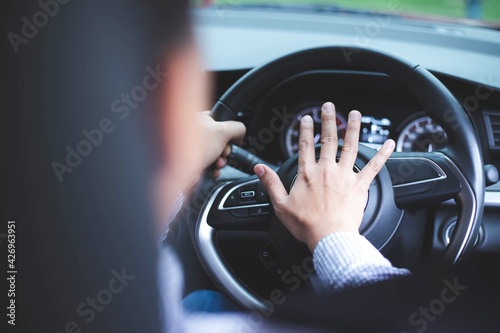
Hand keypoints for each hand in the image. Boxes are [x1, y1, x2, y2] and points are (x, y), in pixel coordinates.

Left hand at [198, 111, 245, 178]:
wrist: (179, 170)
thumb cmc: (194, 147)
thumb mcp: (223, 131)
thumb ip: (237, 128)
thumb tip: (240, 134)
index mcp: (199, 118)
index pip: (219, 120)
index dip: (227, 131)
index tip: (229, 138)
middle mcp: (194, 131)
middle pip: (220, 139)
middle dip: (225, 149)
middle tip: (222, 152)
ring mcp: (192, 146)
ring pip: (214, 152)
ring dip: (220, 160)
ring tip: (217, 163)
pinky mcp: (192, 160)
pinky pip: (208, 163)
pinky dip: (213, 168)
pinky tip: (213, 170)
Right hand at [254, 102, 394, 251]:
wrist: (329, 237)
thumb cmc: (306, 224)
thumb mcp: (280, 204)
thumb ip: (270, 183)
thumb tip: (259, 168)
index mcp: (308, 174)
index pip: (305, 145)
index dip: (305, 130)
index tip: (307, 118)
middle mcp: (327, 170)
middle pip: (328, 139)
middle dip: (328, 120)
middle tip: (328, 106)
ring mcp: (345, 176)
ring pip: (350, 146)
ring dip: (352, 128)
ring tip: (354, 114)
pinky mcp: (360, 186)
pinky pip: (374, 167)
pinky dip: (383, 154)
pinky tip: (390, 143)